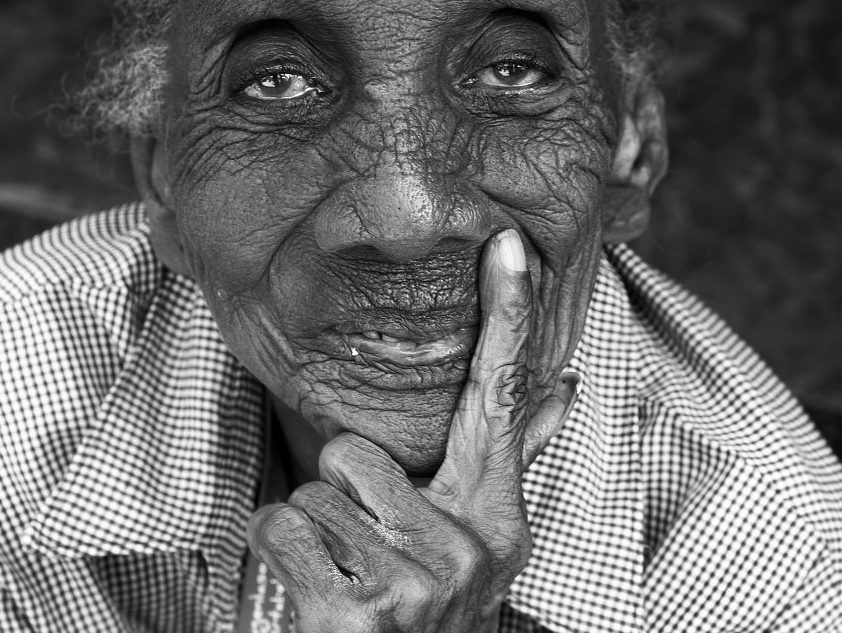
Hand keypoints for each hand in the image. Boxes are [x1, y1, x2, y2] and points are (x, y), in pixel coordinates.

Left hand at [246, 229, 578, 631]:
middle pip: (355, 450)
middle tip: (362, 551)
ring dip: (308, 534)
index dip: (505, 318)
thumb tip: (566, 391)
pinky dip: (275, 556)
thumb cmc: (415, 609)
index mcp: (497, 520)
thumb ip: (505, 464)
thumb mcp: (469, 545)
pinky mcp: (356, 617)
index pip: (499, 402)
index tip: (507, 244)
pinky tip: (314, 595)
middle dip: (337, 495)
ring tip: (342, 577)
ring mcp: (417, 586)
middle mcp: (469, 551)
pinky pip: (277, 527)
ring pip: (312, 490)